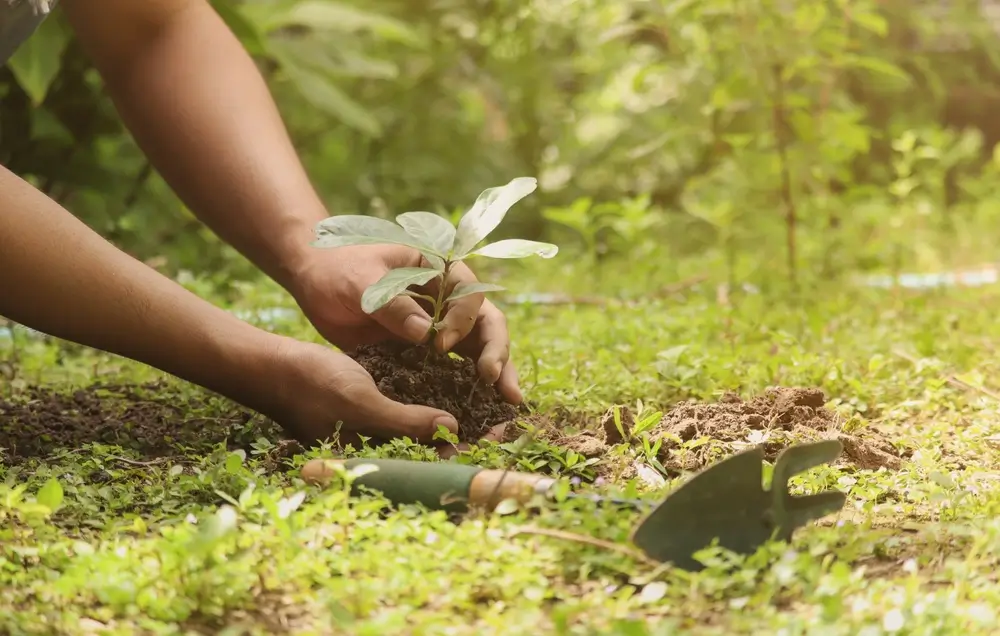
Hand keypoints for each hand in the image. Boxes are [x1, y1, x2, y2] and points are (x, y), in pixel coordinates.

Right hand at [266, 338, 504, 452]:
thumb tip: (452, 429)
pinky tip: (460, 386)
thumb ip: (405, 422)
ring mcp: (381, 428)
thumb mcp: (362, 404)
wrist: (277, 368)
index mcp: (381, 459)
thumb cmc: (314, 387)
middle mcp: (384, 448)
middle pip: (438, 449)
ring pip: (430, 430)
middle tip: (506, 419)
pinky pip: (415, 411)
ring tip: (492, 402)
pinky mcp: (379, 408)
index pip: (435, 462)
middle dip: (473, 436)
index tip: (502, 432)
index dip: (471, 450)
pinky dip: (437, 402)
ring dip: (459, 419)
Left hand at [289, 244, 521, 404]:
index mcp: (441, 271)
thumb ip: (392, 304)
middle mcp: (449, 299)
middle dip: (497, 353)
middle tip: (498, 383)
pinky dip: (467, 388)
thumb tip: (426, 333)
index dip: (462, 321)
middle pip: (487, 325)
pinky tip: (479, 411)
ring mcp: (441, 326)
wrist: (315, 282)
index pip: (470, 295)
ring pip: (478, 349)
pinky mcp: (425, 351)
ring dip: (494, 374)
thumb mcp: (362, 280)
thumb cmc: (338, 269)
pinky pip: (453, 369)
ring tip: (508, 402)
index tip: (439, 344)